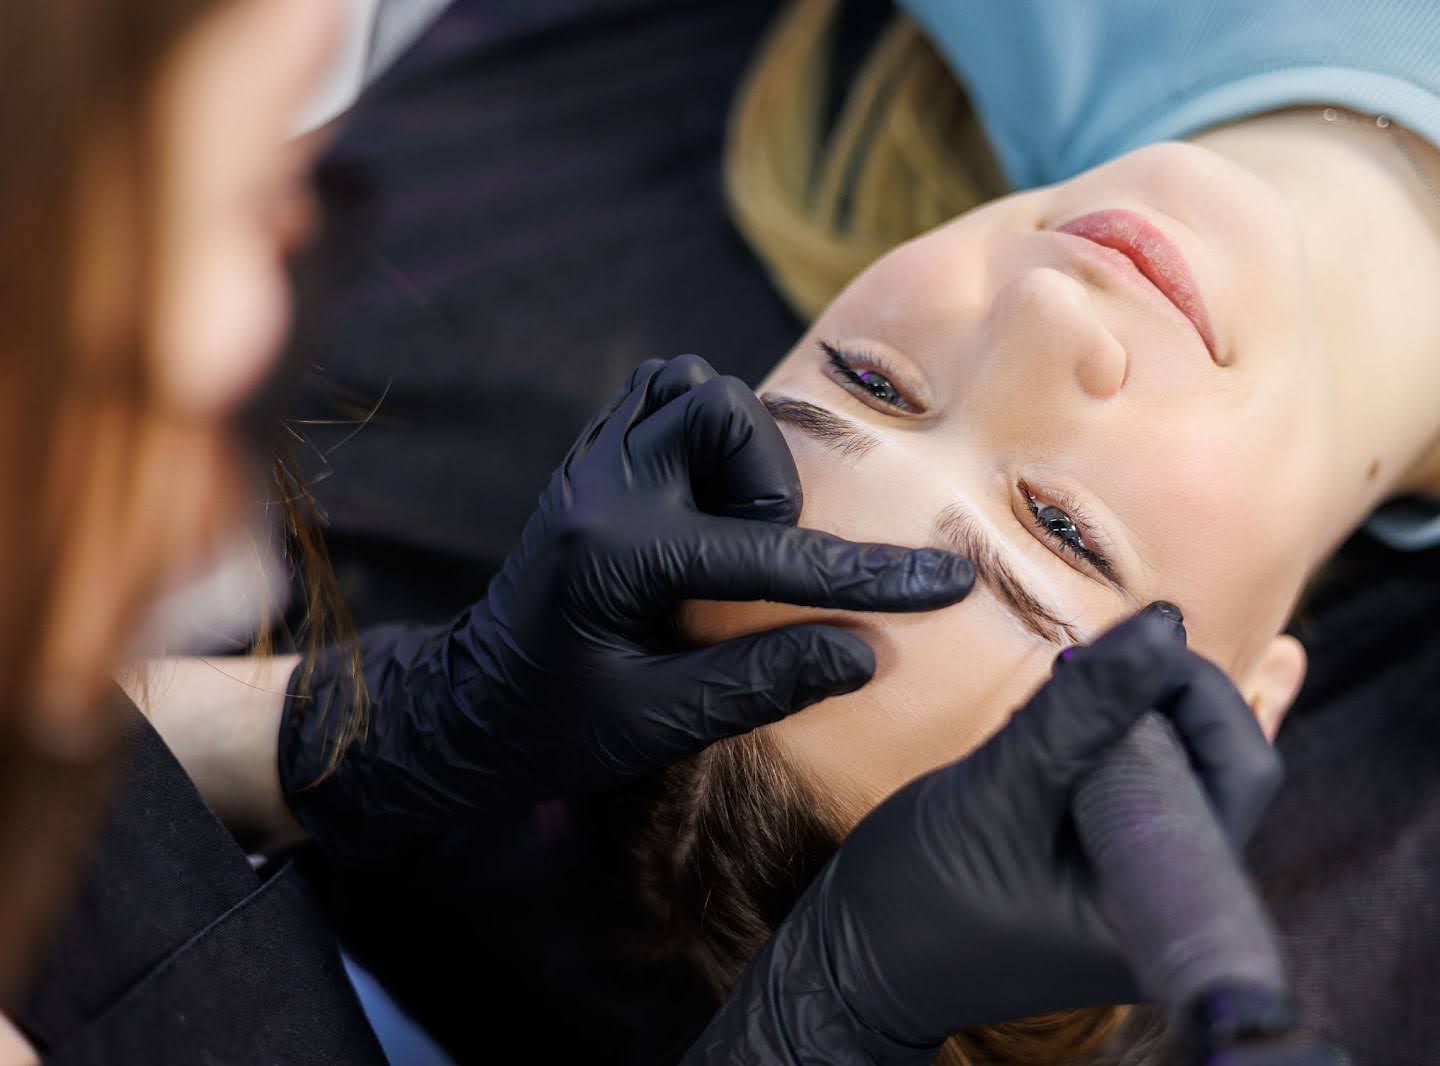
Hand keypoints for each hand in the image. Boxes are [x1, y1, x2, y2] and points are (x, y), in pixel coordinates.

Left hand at [279, 355, 974, 864]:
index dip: (872, 578)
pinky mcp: (588, 459)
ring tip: (733, 524)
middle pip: (720, 409)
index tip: (948, 582)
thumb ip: (762, 682)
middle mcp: (601, 488)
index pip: (773, 556)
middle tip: (758, 554)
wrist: (466, 708)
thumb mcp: (662, 725)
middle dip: (769, 481)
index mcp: (619, 557)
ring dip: (736, 444)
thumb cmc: (558, 729)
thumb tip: (866, 655)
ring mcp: (589, 463)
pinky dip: (698, 425)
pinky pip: (656, 391)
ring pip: (688, 383)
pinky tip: (705, 498)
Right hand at [684, 606, 1283, 1064]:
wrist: (862, 959)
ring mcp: (1142, 881)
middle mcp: (1174, 896)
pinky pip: (1133, 778)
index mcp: (1168, 903)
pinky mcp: (1107, 861)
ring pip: (1176, 761)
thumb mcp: (1001, 793)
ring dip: (1126, 712)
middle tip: (1089, 659)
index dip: (1192, 687)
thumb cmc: (923, 899)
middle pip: (1219, 760)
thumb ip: (1084, 711)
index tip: (1129, 637)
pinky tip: (1049, 727)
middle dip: (1160, 694)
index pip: (1241, 766)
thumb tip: (1162, 626)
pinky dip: (1101, 737)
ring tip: (1057, 696)